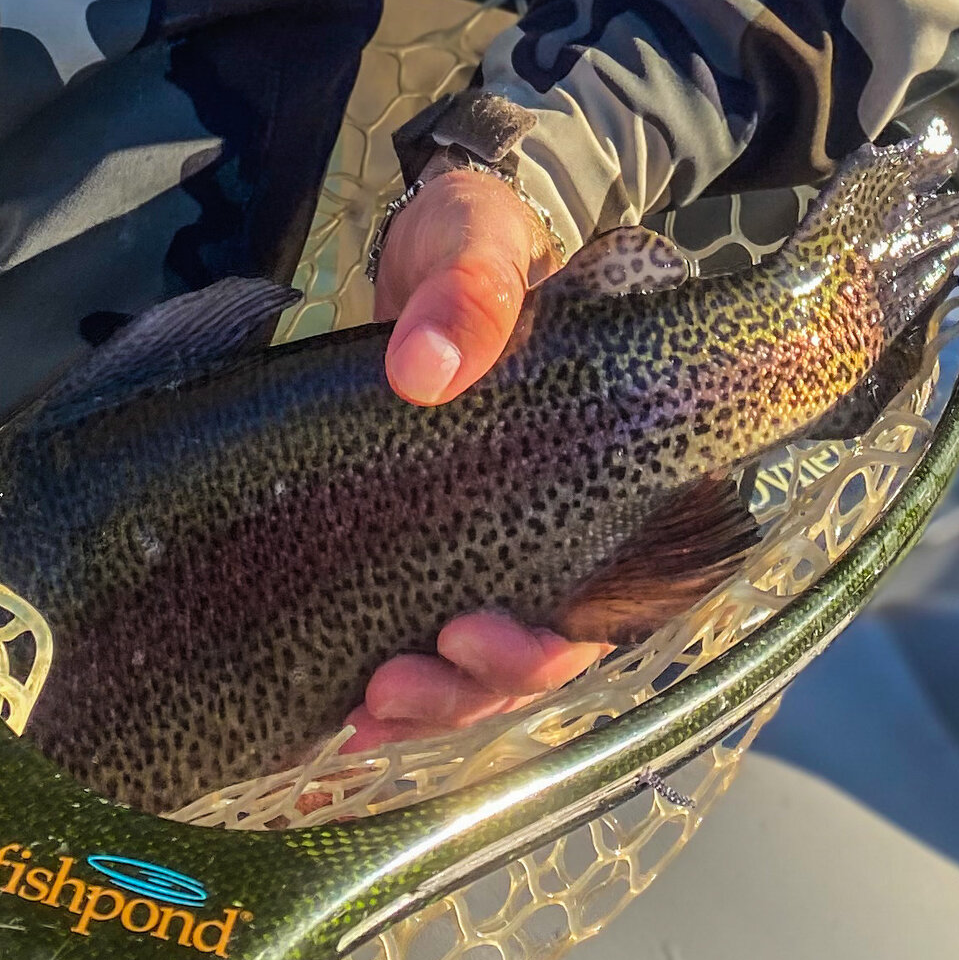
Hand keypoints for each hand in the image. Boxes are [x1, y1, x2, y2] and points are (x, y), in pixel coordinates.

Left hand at [356, 160, 604, 739]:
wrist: (429, 241)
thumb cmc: (478, 238)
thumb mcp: (478, 240)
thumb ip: (470, 287)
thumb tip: (423, 368)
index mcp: (612, 463)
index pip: (619, 593)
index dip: (554, 644)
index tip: (472, 627)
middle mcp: (570, 521)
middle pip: (549, 650)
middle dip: (477, 689)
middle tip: (394, 679)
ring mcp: (499, 540)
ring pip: (491, 667)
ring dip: (435, 705)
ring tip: (363, 710)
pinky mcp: (432, 548)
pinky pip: (429, 641)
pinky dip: (397, 693)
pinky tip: (339, 721)